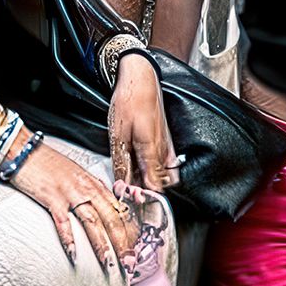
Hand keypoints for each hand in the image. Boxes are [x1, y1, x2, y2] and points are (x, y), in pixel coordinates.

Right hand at [13, 140, 138, 268]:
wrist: (26, 151)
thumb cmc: (49, 164)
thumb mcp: (76, 176)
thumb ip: (91, 191)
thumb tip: (104, 207)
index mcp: (94, 184)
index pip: (119, 209)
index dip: (130, 230)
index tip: (136, 248)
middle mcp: (86, 188)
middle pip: (111, 218)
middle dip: (122, 243)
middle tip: (130, 263)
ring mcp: (70, 193)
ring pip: (92, 222)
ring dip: (102, 245)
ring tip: (110, 264)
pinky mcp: (52, 198)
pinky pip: (63, 222)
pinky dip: (69, 240)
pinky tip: (74, 255)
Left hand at [108, 56, 178, 195]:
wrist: (140, 76)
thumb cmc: (129, 100)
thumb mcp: (118, 134)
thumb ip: (122, 163)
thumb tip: (121, 186)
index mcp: (151, 151)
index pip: (154, 187)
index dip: (144, 201)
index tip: (133, 209)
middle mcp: (163, 150)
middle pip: (160, 184)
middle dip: (148, 195)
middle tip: (131, 199)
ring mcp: (166, 144)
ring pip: (164, 175)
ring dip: (151, 184)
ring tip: (134, 186)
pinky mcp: (166, 138)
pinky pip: (166, 163)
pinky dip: (157, 172)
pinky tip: (144, 171)